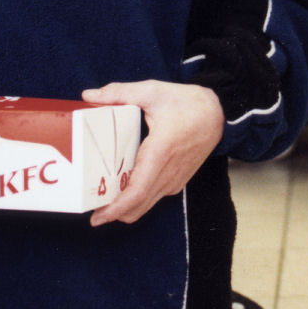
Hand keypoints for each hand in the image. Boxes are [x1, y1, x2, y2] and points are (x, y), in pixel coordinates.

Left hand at [82, 79, 224, 224]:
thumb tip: (88, 95)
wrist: (219, 113)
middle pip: (137, 207)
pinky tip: (124, 187)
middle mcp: (168, 173)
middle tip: (91, 209)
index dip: (115, 209)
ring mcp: (175, 180)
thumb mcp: (152, 91)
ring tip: (103, 200)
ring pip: (145, 206)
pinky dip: (137, 200)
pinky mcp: (178, 181)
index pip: (136, 193)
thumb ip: (119, 92)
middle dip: (113, 214)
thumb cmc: (188, 102)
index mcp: (160, 153)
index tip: (96, 217)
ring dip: (125, 209)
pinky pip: (154, 197)